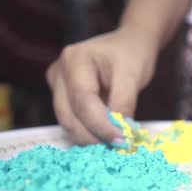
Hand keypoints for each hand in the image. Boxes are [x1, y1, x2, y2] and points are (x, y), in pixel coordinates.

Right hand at [46, 26, 158, 144]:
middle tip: (119, 146)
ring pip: (68, 122)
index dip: (101, 125)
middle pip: (70, 115)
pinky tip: (106, 135)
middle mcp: (59, 71)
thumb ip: (124, 103)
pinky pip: (71, 119)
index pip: (83, 102)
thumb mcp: (133, 75)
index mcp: (74, 59)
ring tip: (114, 142)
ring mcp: (57, 84)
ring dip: (91, 136)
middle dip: (94, 136)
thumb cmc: (132, 54)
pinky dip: (88, 131)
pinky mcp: (61, 96)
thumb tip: (119, 133)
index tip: (122, 140)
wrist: (129, 44)